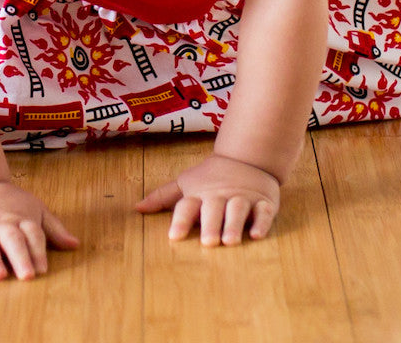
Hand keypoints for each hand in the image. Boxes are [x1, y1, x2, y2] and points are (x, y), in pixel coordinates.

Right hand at [0, 181, 78, 280]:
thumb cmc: (8, 204)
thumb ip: (53, 229)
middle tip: (27, 276)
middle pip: (12, 239)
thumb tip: (75, 245)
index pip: (32, 234)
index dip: (37, 251)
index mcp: (20, 219)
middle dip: (20, 257)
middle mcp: (0, 223)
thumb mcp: (34, 210)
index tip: (42, 270)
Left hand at [136, 154, 279, 245]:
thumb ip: (163, 197)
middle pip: (214, 208)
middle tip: (208, 242)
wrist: (245, 158)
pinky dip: (261, 223)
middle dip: (210, 224)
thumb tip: (137, 208)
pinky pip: (263, 212)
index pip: (187, 205)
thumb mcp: (185, 184)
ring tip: (230, 241)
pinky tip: (256, 235)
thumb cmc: (210, 178)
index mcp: (199, 193)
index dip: (180, 220)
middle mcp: (219, 195)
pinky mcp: (263, 202)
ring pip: (238, 209)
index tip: (174, 236)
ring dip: (234, 224)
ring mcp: (242, 197)